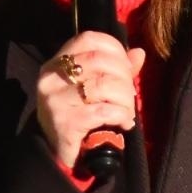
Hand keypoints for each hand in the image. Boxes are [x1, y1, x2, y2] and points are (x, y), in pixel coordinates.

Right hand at [37, 31, 143, 171]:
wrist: (57, 153)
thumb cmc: (78, 115)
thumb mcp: (92, 88)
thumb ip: (116, 69)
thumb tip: (139, 53)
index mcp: (58, 63)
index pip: (89, 39)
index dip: (115, 49)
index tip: (126, 67)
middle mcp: (52, 77)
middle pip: (100, 61)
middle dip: (125, 77)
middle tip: (129, 95)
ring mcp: (55, 99)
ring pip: (104, 85)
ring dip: (125, 99)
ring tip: (127, 111)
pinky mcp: (64, 122)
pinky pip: (103, 111)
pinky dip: (121, 115)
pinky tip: (124, 123)